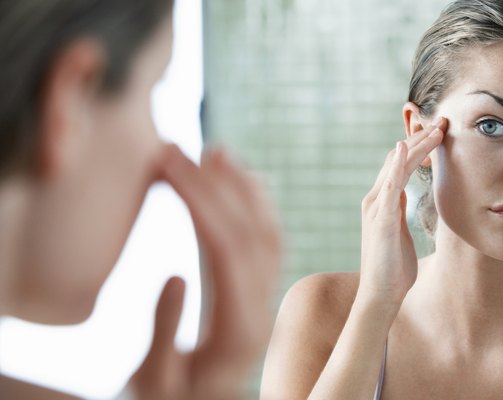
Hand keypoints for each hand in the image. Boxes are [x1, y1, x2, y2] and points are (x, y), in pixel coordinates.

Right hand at [128, 145, 281, 399]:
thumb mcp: (154, 383)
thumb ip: (163, 334)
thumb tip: (173, 276)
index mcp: (238, 331)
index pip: (226, 251)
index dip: (199, 202)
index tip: (168, 165)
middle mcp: (262, 310)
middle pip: (249, 235)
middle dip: (214, 185)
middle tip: (178, 149)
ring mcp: (267, 300)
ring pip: (267, 234)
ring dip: (243, 189)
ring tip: (215, 153)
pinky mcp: (262, 293)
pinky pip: (268, 243)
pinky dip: (255, 206)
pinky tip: (236, 182)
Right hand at [357, 118, 447, 308]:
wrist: (381, 293)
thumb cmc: (393, 267)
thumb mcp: (399, 233)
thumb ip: (400, 213)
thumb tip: (406, 198)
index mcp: (383, 203)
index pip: (400, 166)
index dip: (418, 148)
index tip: (439, 134)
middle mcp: (376, 199)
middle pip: (397, 159)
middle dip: (420, 140)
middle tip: (443, 122)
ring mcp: (376, 207)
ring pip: (396, 166)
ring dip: (416, 145)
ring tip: (436, 129)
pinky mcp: (381, 218)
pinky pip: (390, 185)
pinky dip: (396, 164)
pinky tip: (404, 148)